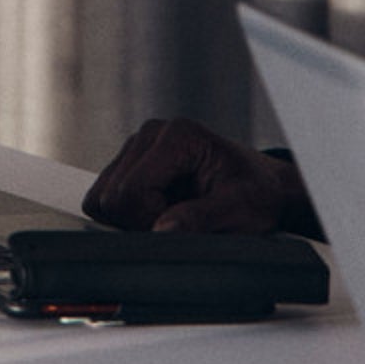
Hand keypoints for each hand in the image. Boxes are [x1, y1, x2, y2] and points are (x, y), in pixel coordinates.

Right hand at [83, 118, 312, 234]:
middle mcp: (152, 133)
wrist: (262, 187)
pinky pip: (105, 199)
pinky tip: (160, 211)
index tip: (181, 226)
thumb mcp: (239, 210)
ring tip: (172, 215)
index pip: (131, 190)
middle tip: (179, 223)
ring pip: (102, 199)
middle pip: (111, 196)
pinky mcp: (130, 163)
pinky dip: (127, 214)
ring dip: (132, 218)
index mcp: (178, 136)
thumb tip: (162, 230)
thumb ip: (200, 218)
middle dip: (140, 221)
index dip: (149, 221)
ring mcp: (137, 146)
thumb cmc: (257, 194)